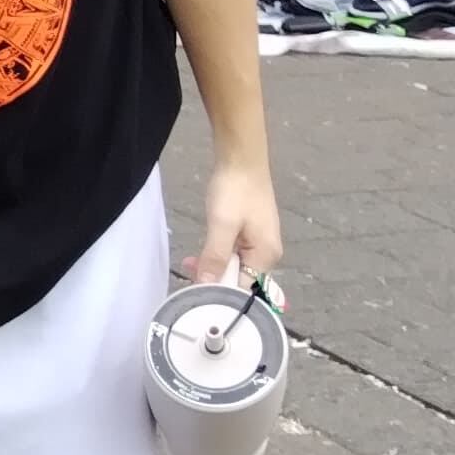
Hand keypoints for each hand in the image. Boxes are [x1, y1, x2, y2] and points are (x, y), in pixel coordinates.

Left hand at [187, 159, 282, 283]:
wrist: (241, 159)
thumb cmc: (235, 190)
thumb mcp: (222, 225)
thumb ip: (215, 256)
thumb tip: (206, 285)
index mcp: (266, 256)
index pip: (243, 288)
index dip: (220, 293)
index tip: (196, 295)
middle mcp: (266, 254)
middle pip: (239, 279)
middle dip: (213, 279)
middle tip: (188, 271)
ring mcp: (258, 243)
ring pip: (233, 266)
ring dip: (212, 266)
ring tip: (189, 262)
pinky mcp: (249, 234)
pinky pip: (232, 254)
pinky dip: (216, 254)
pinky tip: (200, 253)